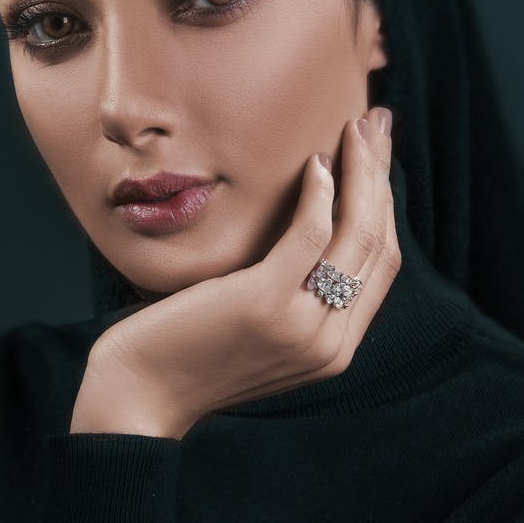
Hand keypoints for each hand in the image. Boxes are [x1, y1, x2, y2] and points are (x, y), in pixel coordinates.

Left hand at [70, 106, 400, 436]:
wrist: (138, 397)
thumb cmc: (184, 355)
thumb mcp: (254, 332)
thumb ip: (290, 300)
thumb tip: (304, 237)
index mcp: (334, 349)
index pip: (380, 266)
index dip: (386, 206)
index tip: (378, 159)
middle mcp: (330, 343)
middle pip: (378, 244)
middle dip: (382, 177)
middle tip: (379, 125)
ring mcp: (303, 326)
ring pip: (356, 235)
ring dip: (362, 173)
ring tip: (356, 128)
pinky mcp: (267, 304)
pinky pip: (311, 235)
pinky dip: (321, 194)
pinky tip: (316, 162)